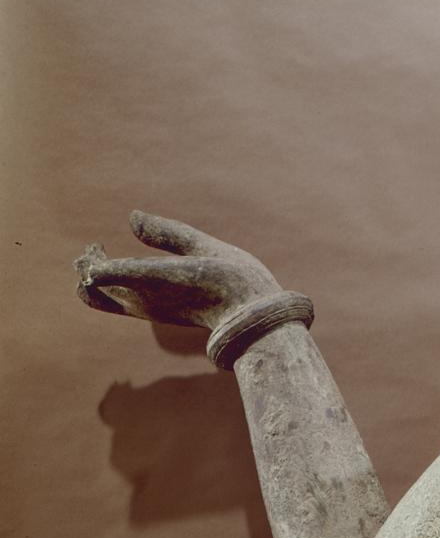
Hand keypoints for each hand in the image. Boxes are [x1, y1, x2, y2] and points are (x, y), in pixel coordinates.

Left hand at [75, 211, 284, 328]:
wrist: (251, 320)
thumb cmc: (235, 279)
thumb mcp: (205, 247)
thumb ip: (167, 233)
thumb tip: (132, 216)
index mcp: (154, 279)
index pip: (100, 273)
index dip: (93, 258)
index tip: (100, 243)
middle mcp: (144, 299)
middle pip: (93, 287)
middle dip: (88, 264)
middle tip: (95, 248)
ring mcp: (148, 310)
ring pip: (101, 299)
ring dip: (94, 278)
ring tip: (100, 258)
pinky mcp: (154, 315)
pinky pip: (116, 305)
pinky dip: (107, 288)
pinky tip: (122, 271)